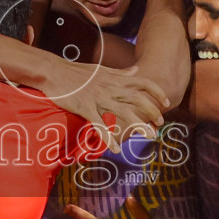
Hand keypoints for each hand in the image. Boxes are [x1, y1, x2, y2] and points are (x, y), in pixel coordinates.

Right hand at [38, 60, 166, 150]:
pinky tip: (115, 149)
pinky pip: (99, 125)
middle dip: (152, 110)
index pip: (142, 82)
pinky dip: (108, 137)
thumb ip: (120, 72)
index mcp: (114, 78)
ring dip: (138, 125)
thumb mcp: (100, 69)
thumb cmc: (75, 71)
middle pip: (137, 99)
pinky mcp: (85, 108)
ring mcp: (97, 98)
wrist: (53, 71)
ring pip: (123, 112)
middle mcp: (109, 88)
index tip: (166, 102)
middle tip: (160, 123)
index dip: (156, 91)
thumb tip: (137, 70)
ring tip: (149, 136)